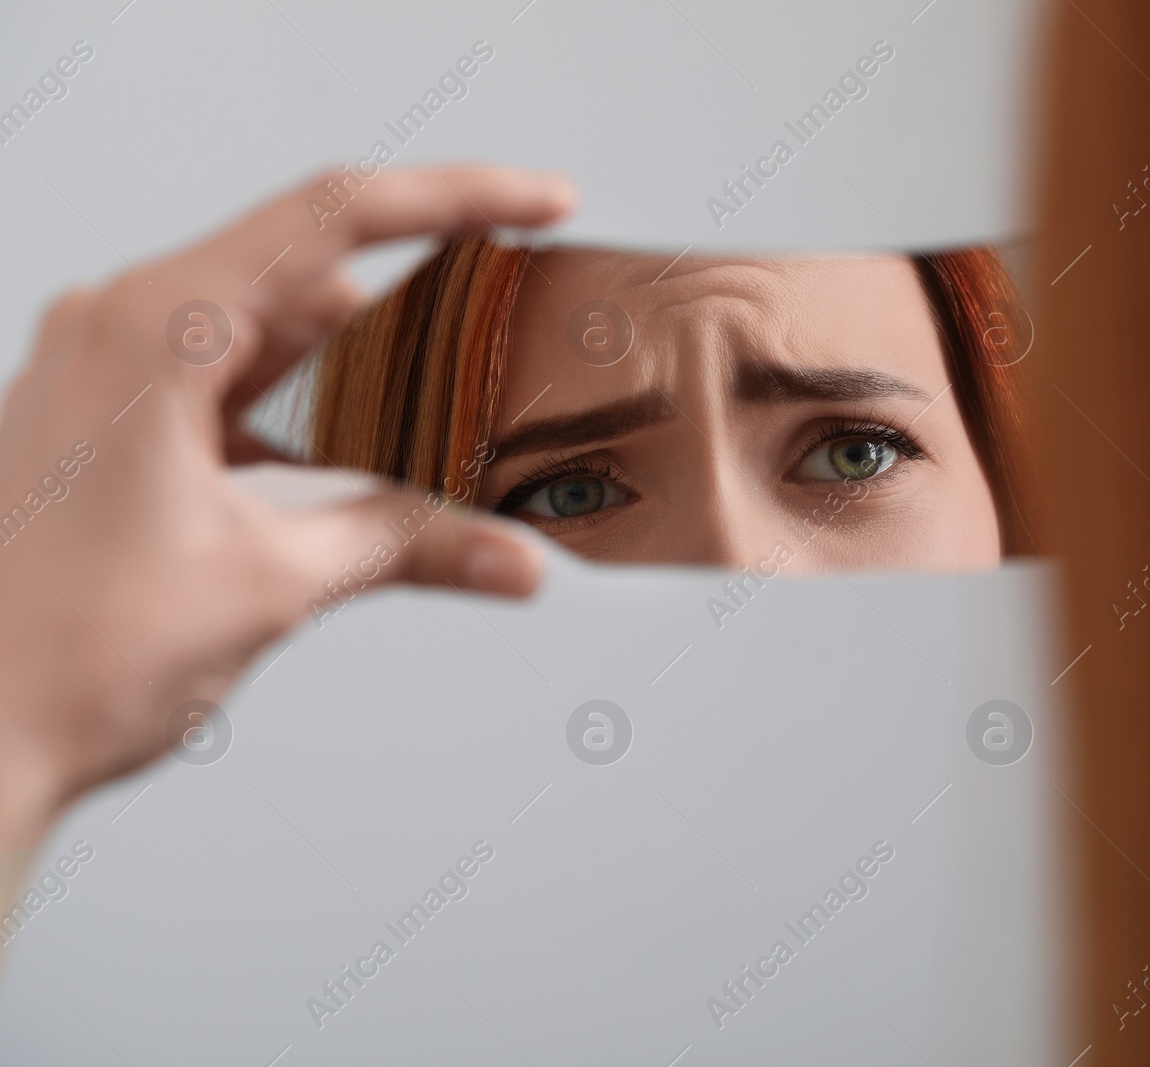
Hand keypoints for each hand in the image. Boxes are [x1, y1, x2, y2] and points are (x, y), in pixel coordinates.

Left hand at [0, 166, 571, 852]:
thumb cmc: (61, 655)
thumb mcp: (271, 582)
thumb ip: (408, 544)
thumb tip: (513, 554)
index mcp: (152, 329)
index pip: (333, 220)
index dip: (455, 198)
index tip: (542, 201)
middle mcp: (122, 330)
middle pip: (314, 283)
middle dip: (423, 323)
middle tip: (513, 354)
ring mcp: (112, 376)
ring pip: (279, 342)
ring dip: (368, 382)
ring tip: (455, 428)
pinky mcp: (114, 427)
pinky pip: (237, 392)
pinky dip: (311, 421)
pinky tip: (371, 467)